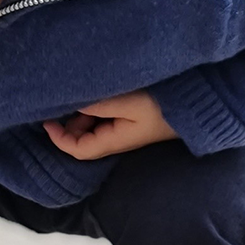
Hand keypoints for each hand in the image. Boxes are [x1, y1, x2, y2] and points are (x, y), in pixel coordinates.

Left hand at [42, 89, 178, 159]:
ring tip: (80, 95)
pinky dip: (94, 110)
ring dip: (81, 116)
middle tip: (63, 102)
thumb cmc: (163, 103)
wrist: (199, 103)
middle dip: (68, 126)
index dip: (59, 139)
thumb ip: (97, 105)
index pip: (78, 150)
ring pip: (92, 129)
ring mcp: (125, 131)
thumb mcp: (127, 102)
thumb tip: (69, 105)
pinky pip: (104, 119)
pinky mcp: (132, 120)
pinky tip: (95, 94)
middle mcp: (117, 140)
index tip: (46, 121)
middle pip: (82, 140)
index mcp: (114, 141)